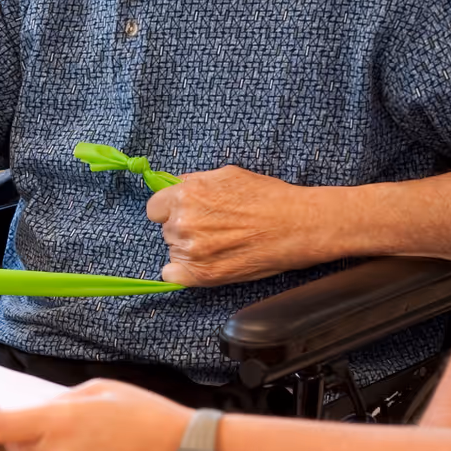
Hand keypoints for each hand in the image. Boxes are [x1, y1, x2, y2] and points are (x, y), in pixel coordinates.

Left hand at [145, 166, 322, 285]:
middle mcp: (183, 223)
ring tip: (221, 243)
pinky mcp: (203, 275)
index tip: (182, 213)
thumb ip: (195, 182)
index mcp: (186, 195)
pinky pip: (172, 275)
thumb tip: (174, 186)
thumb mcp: (227, 175)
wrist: (297, 225)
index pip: (154, 208)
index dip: (169, 210)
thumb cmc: (268, 197)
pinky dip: (182, 272)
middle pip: (166, 230)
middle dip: (184, 228)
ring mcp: (192, 251)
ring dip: (189, 248)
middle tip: (214, 227)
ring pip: (174, 250)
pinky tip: (203, 264)